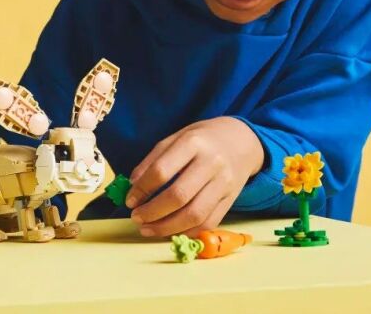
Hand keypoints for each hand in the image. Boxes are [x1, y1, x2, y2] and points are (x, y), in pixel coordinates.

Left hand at [126, 117, 264, 237]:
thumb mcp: (175, 139)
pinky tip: (170, 231)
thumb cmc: (202, 140)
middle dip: (152, 212)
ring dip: (167, 227)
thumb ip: (152, 161)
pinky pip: (208, 223)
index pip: (162, 171)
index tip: (130, 201)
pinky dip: (186, 232)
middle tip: (136, 218)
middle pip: (178, 196)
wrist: (240, 141)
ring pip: (194, 215)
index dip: (142, 190)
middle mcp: (211, 163)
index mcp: (193, 143)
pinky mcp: (231, 200)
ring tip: (148, 229)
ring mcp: (224, 183)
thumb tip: (132, 186)